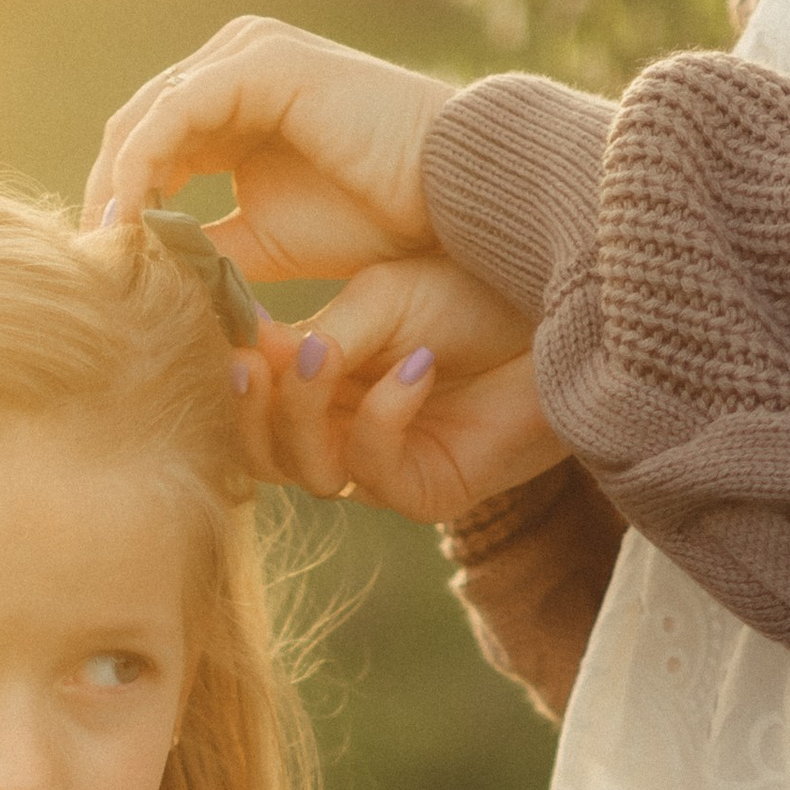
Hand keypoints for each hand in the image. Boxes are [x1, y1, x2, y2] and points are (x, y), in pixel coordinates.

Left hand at [83, 18, 457, 281]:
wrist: (446, 196)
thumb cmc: (375, 219)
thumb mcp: (266, 243)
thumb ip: (207, 248)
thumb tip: (152, 277)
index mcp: (234, 103)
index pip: (147, 146)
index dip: (114, 207)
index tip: (104, 274)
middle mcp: (234, 67)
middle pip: (135, 127)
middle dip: (103, 197)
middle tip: (92, 267)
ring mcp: (247, 55)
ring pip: (147, 116)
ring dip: (115, 184)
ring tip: (109, 251)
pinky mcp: (261, 62)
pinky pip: (177, 111)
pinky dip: (146, 164)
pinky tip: (135, 218)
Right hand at [240, 259, 563, 524]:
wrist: (559, 319)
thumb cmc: (475, 296)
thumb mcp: (384, 297)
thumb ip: (326, 329)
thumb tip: (259, 351)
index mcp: (322, 377)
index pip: (252, 397)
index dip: (233, 372)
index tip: (230, 329)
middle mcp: (342, 427)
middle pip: (262, 453)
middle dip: (250, 410)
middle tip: (253, 362)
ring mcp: (381, 466)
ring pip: (306, 473)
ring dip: (303, 413)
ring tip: (324, 354)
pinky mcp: (425, 492)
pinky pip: (373, 472)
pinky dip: (383, 416)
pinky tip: (415, 367)